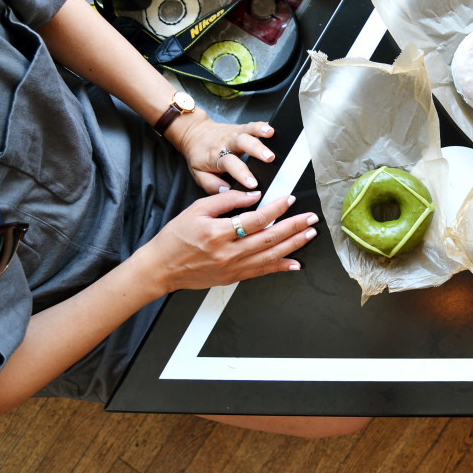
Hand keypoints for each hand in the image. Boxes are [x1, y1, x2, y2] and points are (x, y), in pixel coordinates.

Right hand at [141, 190, 317, 293]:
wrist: (161, 268)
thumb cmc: (175, 237)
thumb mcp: (197, 209)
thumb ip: (227, 200)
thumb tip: (253, 195)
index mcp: (218, 233)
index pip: (257, 219)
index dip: (277, 209)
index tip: (290, 199)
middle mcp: (228, 253)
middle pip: (269, 238)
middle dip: (294, 227)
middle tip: (311, 218)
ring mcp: (232, 268)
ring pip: (270, 256)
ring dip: (293, 245)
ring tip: (309, 234)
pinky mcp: (233, 277)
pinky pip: (262, 272)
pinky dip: (280, 267)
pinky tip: (295, 263)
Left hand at [169, 110, 277, 193]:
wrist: (195, 134)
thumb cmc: (199, 157)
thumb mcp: (198, 174)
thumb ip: (211, 184)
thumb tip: (227, 190)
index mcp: (216, 156)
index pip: (230, 164)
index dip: (241, 174)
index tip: (253, 184)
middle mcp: (226, 143)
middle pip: (242, 143)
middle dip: (256, 149)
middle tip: (269, 158)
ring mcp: (234, 133)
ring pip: (248, 130)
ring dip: (260, 131)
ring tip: (271, 133)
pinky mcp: (241, 128)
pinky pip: (253, 125)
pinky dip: (263, 125)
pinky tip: (271, 128)